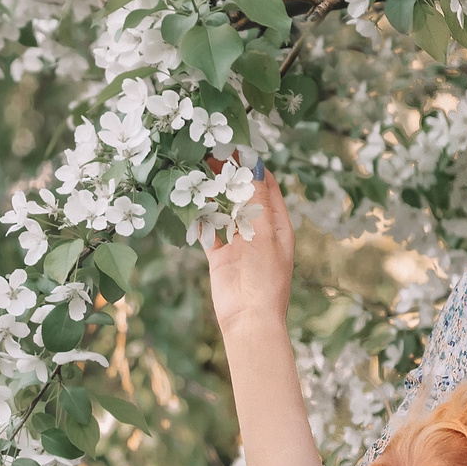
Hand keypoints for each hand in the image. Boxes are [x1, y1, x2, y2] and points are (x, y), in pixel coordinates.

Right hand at [201, 158, 293, 337]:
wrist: (249, 318)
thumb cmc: (265, 277)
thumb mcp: (264, 234)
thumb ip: (256, 200)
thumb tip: (255, 166)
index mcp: (277, 224)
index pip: (266, 185)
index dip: (252, 166)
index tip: (236, 147)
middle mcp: (258, 230)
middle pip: (242, 195)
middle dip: (228, 176)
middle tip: (209, 154)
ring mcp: (238, 242)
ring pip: (223, 210)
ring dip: (212, 193)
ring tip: (196, 171)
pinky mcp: (219, 255)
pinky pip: (208, 229)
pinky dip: (199, 216)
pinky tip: (188, 199)